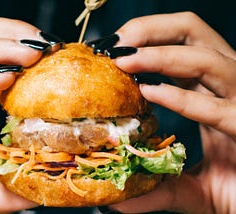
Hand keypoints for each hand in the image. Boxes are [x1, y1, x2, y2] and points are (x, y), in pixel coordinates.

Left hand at [109, 12, 235, 212]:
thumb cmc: (229, 191)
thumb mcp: (183, 184)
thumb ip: (152, 184)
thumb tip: (115, 200)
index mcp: (210, 90)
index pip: (181, 43)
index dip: (147, 36)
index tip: (113, 46)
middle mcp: (227, 88)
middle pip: (194, 33)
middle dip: (152, 30)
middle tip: (117, 42)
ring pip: (207, 59)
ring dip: (160, 56)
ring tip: (125, 60)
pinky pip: (215, 108)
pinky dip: (180, 97)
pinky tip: (149, 92)